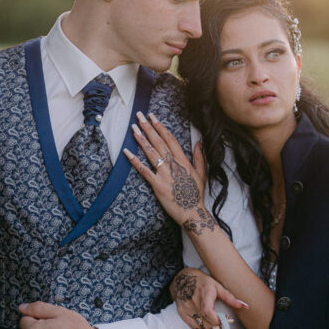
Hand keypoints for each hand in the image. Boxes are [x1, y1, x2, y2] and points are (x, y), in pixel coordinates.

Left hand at [124, 112, 213, 232]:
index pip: (170, 138)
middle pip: (158, 142)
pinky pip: (143, 170)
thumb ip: (199, 156)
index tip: (153, 117)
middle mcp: (173, 164)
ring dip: (141, 139)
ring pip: (151, 152)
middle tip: (139, 116)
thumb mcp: (202, 173)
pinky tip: (127, 152)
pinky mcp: (156, 185)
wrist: (192, 212)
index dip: (160, 126)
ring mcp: (164, 174)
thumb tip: (198, 141)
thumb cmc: (196, 194)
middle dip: (148, 127)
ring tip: (133, 128)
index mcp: (183, 160)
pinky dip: (134, 161)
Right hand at [170, 267, 248, 328]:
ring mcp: (186, 309)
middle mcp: (194, 303)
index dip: (218, 321)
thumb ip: (230, 298)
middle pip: (207, 324)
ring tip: (213, 318)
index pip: (208, 313)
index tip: (228, 320)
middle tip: (223, 320)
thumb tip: (245, 306)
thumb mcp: (217, 286)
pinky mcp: (181, 313)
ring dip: (209, 326)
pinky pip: (194, 326)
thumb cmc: (202, 282)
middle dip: (218, 325)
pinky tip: (204, 318)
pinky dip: (201, 325)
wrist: (182, 278)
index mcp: (204, 295)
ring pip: (201, 327)